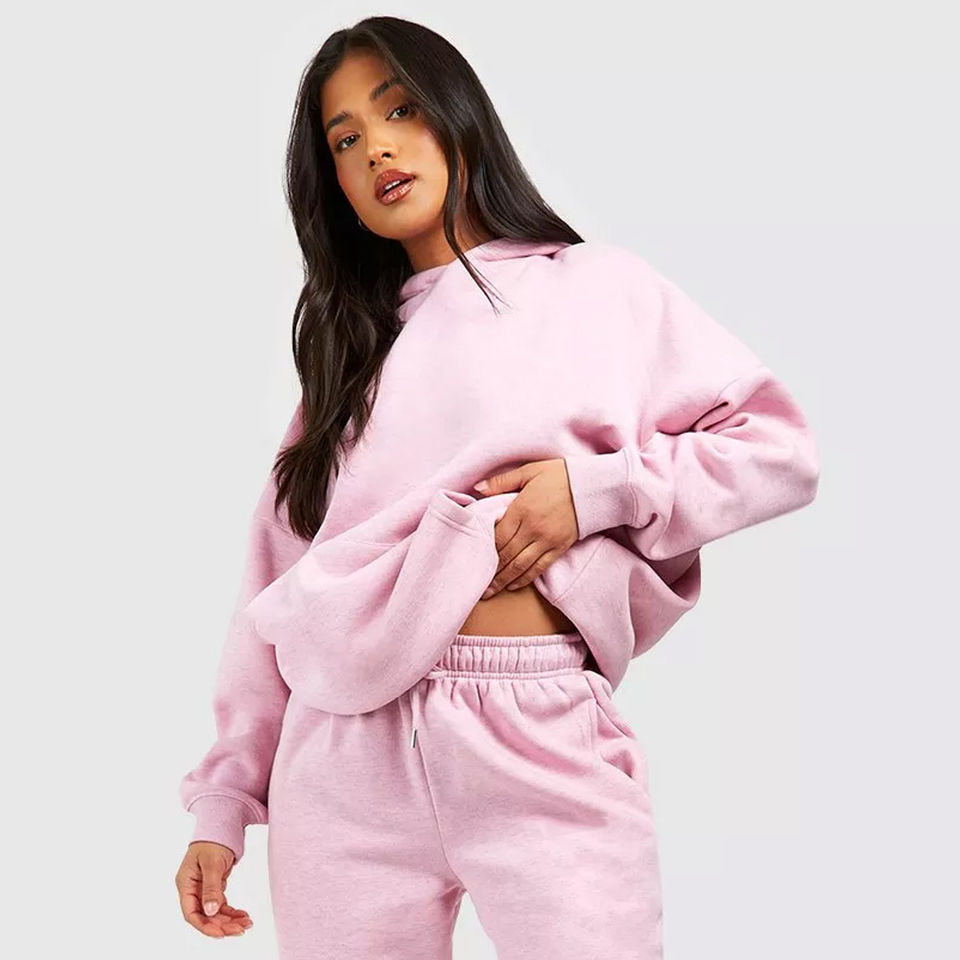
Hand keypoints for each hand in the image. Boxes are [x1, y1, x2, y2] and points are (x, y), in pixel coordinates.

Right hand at [176, 841, 252, 937]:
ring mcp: (203, 888)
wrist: (222, 823)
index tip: (221, 934)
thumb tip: (210, 912)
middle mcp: (192, 889)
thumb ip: (211, 888)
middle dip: (222, 925)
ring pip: (214, 912)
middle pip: (205, 915)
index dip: (205, 926)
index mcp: (186, 884)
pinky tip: (243, 915)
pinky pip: (221, 904)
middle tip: (241, 929)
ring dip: (229, 920)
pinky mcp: (214, 886)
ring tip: (247, 924)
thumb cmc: (213, 840)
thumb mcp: (212, 863)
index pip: (191, 913)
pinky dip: (232, 911)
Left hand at [473, 458, 578, 597]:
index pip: (497, 536)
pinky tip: (514, 586)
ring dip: (504, 580)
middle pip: (506, 554)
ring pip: (520, 566)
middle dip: (490, 571)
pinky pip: (539, 568)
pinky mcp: (560, 548)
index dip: (485, 549)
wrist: (593, 486)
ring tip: (490, 591)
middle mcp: (533, 528)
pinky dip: (525, 579)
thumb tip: (477, 488)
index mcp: (522, 509)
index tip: (474, 557)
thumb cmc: (560, 475)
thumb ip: (502, 482)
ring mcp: (547, 540)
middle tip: (477, 582)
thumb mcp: (529, 471)